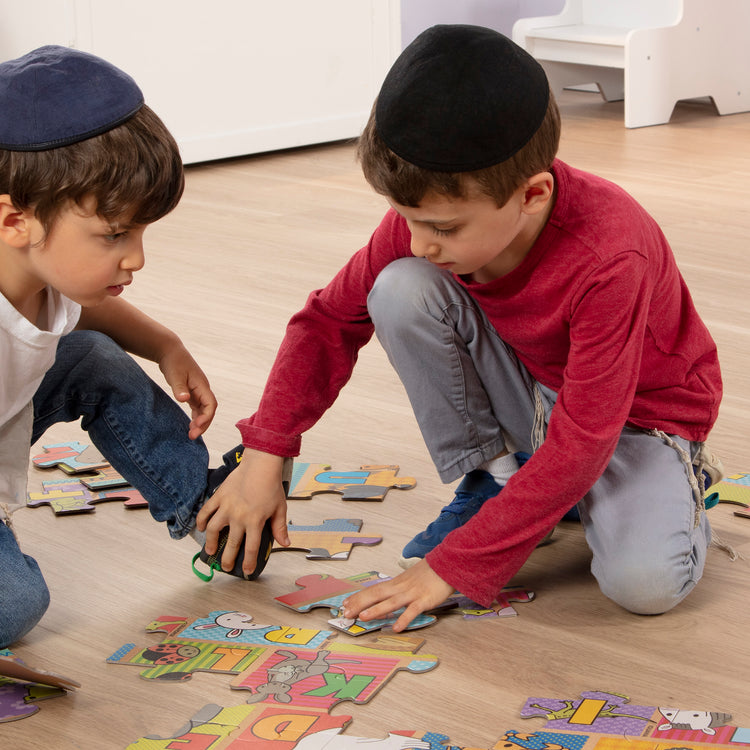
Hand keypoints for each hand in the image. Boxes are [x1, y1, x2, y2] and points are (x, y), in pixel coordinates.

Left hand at [158, 344, 217, 438]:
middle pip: (209, 410)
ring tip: (191, 434)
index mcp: (202, 385)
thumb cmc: (173, 362)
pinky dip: (196, 417)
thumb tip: (184, 400)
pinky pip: (198, 408)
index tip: (196, 425)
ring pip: (204, 411)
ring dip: (200, 423)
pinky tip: (190, 425)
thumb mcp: (175, 375)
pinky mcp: (192, 392)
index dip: (207, 417)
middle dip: (203, 424)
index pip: (211, 404)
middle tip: (192, 436)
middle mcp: (203, 390)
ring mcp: (198, 391)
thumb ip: (179, 388)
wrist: (170, 351)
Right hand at [195, 449, 290, 576]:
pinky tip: (200, 528)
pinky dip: (201, 520)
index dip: (248, 563)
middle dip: (227, 559)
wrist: (261, 464)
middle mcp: (239, 517)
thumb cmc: (271, 485)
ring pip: (213, 530)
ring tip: (210, 550)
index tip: (246, 571)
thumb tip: (285, 543)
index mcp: (255, 521)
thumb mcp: (280, 508)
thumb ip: (280, 527)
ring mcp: (227, 507)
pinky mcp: (219, 497)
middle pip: (231, 544)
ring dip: (210, 542)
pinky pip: (206, 511)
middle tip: (225, 567)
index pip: (250, 549)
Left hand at [340, 560, 453, 632]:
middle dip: (359, 603)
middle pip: (376, 594)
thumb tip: (384, 601)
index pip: (373, 589)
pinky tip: (397, 628)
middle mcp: (400, 587)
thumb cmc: (428, 573)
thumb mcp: (409, 579)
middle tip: (346, 612)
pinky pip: (413, 610)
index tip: (345, 603)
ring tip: (362, 617)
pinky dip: (404, 619)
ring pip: (391, 602)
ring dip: (376, 609)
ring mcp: (412, 593)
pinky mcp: (425, 600)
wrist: (446, 564)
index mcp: (396, 583)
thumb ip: (397, 590)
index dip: (358, 596)